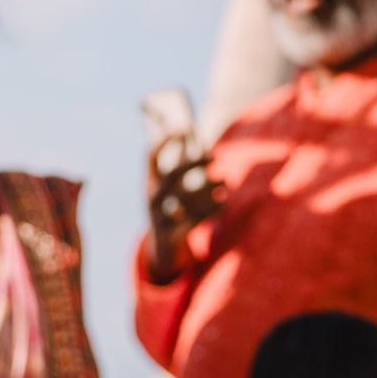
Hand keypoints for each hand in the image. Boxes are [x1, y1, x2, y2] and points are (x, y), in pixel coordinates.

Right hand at [144, 133, 223, 282]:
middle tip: (215, 156)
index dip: (164, 142)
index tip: (182, 128)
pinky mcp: (173, 234)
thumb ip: (179, 161)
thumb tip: (187, 130)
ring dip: (208, 187)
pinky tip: (224, 201)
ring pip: (185, 199)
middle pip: (171, 177)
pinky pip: (194, 219)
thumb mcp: (171, 187)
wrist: (162, 249)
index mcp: (150, 183)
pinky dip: (211, 209)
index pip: (151, 158)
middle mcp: (152, 199)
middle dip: (193, 164)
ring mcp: (160, 217)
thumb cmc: (172, 209)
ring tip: (226, 180)